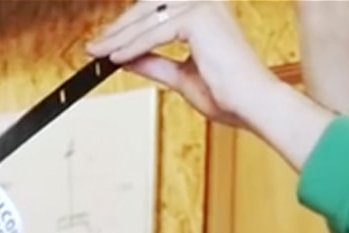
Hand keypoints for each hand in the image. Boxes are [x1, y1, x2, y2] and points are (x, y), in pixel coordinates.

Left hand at [86, 0, 281, 128]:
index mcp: (205, 12)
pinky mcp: (198, 18)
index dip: (129, 28)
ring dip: (120, 38)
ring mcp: (202, 6)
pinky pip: (155, 34)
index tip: (106, 44)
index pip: (157, 13)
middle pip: (148, 11)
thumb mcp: (181, 77)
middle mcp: (205, 2)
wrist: (253, 106)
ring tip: (100, 53)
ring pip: (148, 21)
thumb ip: (154, 63)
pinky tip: (116, 58)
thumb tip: (126, 58)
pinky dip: (133, 47)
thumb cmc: (229, 96)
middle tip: (95, 47)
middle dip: (119, 30)